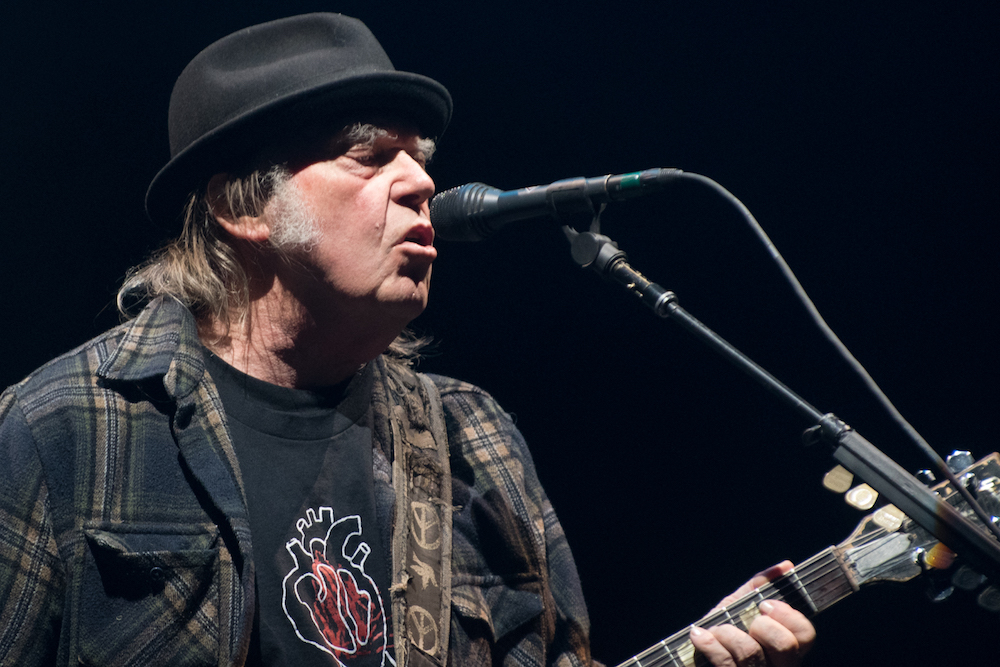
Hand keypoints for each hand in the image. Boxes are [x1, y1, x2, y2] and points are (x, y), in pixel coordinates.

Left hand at [688, 561, 815, 666]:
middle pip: (785, 645)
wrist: (693, 659)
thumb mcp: (740, 607)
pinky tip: (699, 635)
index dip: (788, 616)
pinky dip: (708, 644)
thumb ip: (760, 587)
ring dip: (727, 633)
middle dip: (761, 625)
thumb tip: (785, 566)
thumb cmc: (723, 631)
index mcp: (787, 650)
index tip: (765, 605)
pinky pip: (724, 662)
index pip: (806, 634)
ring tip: (717, 630)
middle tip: (747, 623)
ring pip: (750, 653)